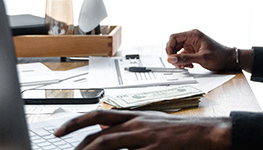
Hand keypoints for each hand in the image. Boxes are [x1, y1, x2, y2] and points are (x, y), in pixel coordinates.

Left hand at [54, 109, 230, 149]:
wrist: (202, 133)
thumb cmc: (177, 131)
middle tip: (62, 145)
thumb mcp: (148, 123)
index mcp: (132, 116)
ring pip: (106, 143)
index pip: (96, 116)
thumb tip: (105, 129)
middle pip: (96, 129)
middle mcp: (134, 123)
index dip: (75, 122)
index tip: (59, 131)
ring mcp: (143, 136)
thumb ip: (127, 127)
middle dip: (75, 139)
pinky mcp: (152, 148)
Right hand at [165, 29, 234, 70]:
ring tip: (184, 66)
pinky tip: (189, 66)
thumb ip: (185, 58)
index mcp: (193, 35)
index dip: (169, 48)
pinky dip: (183, 61)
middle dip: (173, 55)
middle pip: (174, 44)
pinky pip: (182, 55)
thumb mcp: (202, 58)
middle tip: (177, 64)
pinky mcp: (193, 51)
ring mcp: (191, 44)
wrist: (228, 60)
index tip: (170, 58)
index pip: (174, 37)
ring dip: (178, 59)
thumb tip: (171, 59)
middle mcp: (191, 38)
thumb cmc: (219, 56)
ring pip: (177, 50)